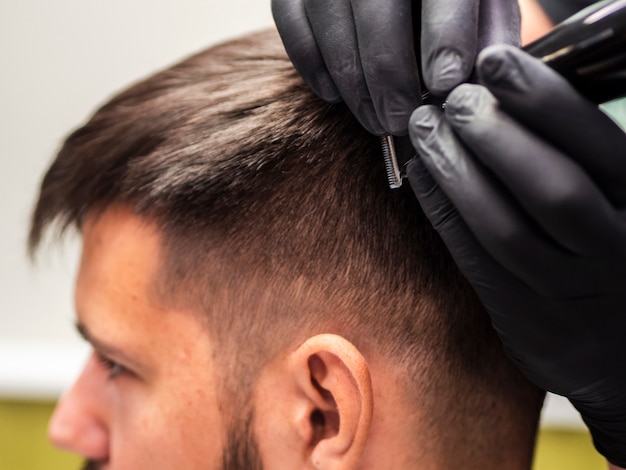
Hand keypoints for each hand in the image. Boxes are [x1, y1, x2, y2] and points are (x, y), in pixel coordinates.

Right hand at [271, 0, 520, 134]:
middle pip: (378, 14)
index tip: (446, 87)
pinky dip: (314, 72)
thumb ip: (489, 29)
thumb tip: (479, 83)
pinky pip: (295, 35)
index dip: (446, 39)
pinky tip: (336, 95)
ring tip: (376, 120)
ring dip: (355, 89)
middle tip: (402, 122)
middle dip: (392, 80)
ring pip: (332, 31)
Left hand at [406, 44, 625, 465]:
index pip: (599, 146)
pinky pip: (474, 259)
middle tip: (453, 100)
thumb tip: (512, 93)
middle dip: (496, 136)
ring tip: (424, 129)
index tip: (496, 64)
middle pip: (552, 190)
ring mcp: (565, 289)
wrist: (616, 354)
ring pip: (504, 229)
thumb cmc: (608, 251)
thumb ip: (582, 155)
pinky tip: (420, 174)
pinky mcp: (522, 315)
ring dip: (457, 172)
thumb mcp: (615, 199)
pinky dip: (443, 212)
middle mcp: (611, 249)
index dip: (544, 100)